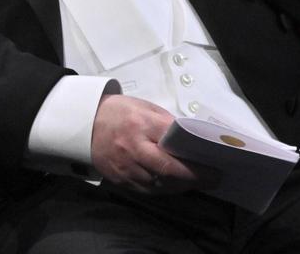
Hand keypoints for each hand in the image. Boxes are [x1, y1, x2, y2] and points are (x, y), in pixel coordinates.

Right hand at [90, 94, 213, 192]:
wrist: (85, 123)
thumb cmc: (120, 112)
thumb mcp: (145, 108)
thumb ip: (167, 124)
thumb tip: (189, 140)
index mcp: (142, 125)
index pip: (174, 146)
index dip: (195, 160)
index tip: (214, 166)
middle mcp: (133, 149)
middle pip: (168, 171)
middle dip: (193, 178)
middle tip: (212, 179)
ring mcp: (125, 168)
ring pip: (159, 185)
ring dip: (180, 186)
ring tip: (196, 182)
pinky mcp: (120, 180)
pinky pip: (147, 190)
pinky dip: (164, 189)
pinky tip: (175, 185)